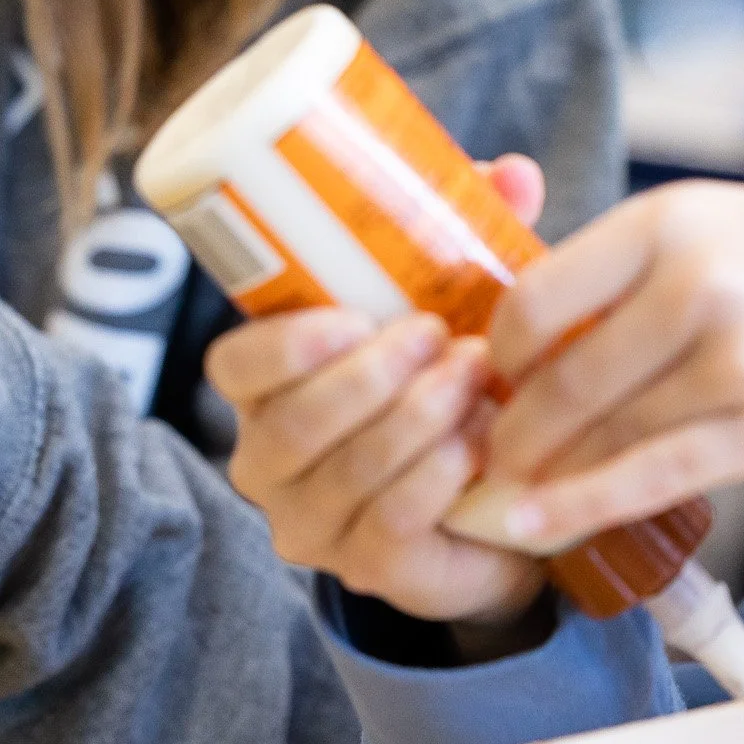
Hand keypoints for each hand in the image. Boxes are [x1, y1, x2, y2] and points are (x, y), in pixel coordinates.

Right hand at [207, 156, 547, 625]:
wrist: (497, 506)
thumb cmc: (451, 387)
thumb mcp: (452, 305)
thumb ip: (468, 238)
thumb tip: (511, 171)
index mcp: (265, 390)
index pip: (232, 367)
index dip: (282, 346)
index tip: (352, 317)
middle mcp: (268, 462)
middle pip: (290, 423)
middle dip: (371, 377)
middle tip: (442, 336)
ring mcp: (312, 526)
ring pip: (347, 471)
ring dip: (416, 419)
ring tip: (475, 378)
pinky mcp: (367, 572)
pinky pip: (388, 524)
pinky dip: (436, 477)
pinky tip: (477, 444)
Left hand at [479, 175, 743, 549]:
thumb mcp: (688, 226)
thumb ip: (605, 274)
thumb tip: (509, 348)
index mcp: (664, 224)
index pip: (538, 301)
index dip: (499, 353)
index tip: (490, 376)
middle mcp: (699, 288)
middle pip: (565, 381)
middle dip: (511, 431)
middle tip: (483, 454)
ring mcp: (739, 362)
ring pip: (605, 437)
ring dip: (542, 474)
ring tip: (504, 492)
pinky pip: (653, 478)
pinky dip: (583, 506)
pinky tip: (534, 523)